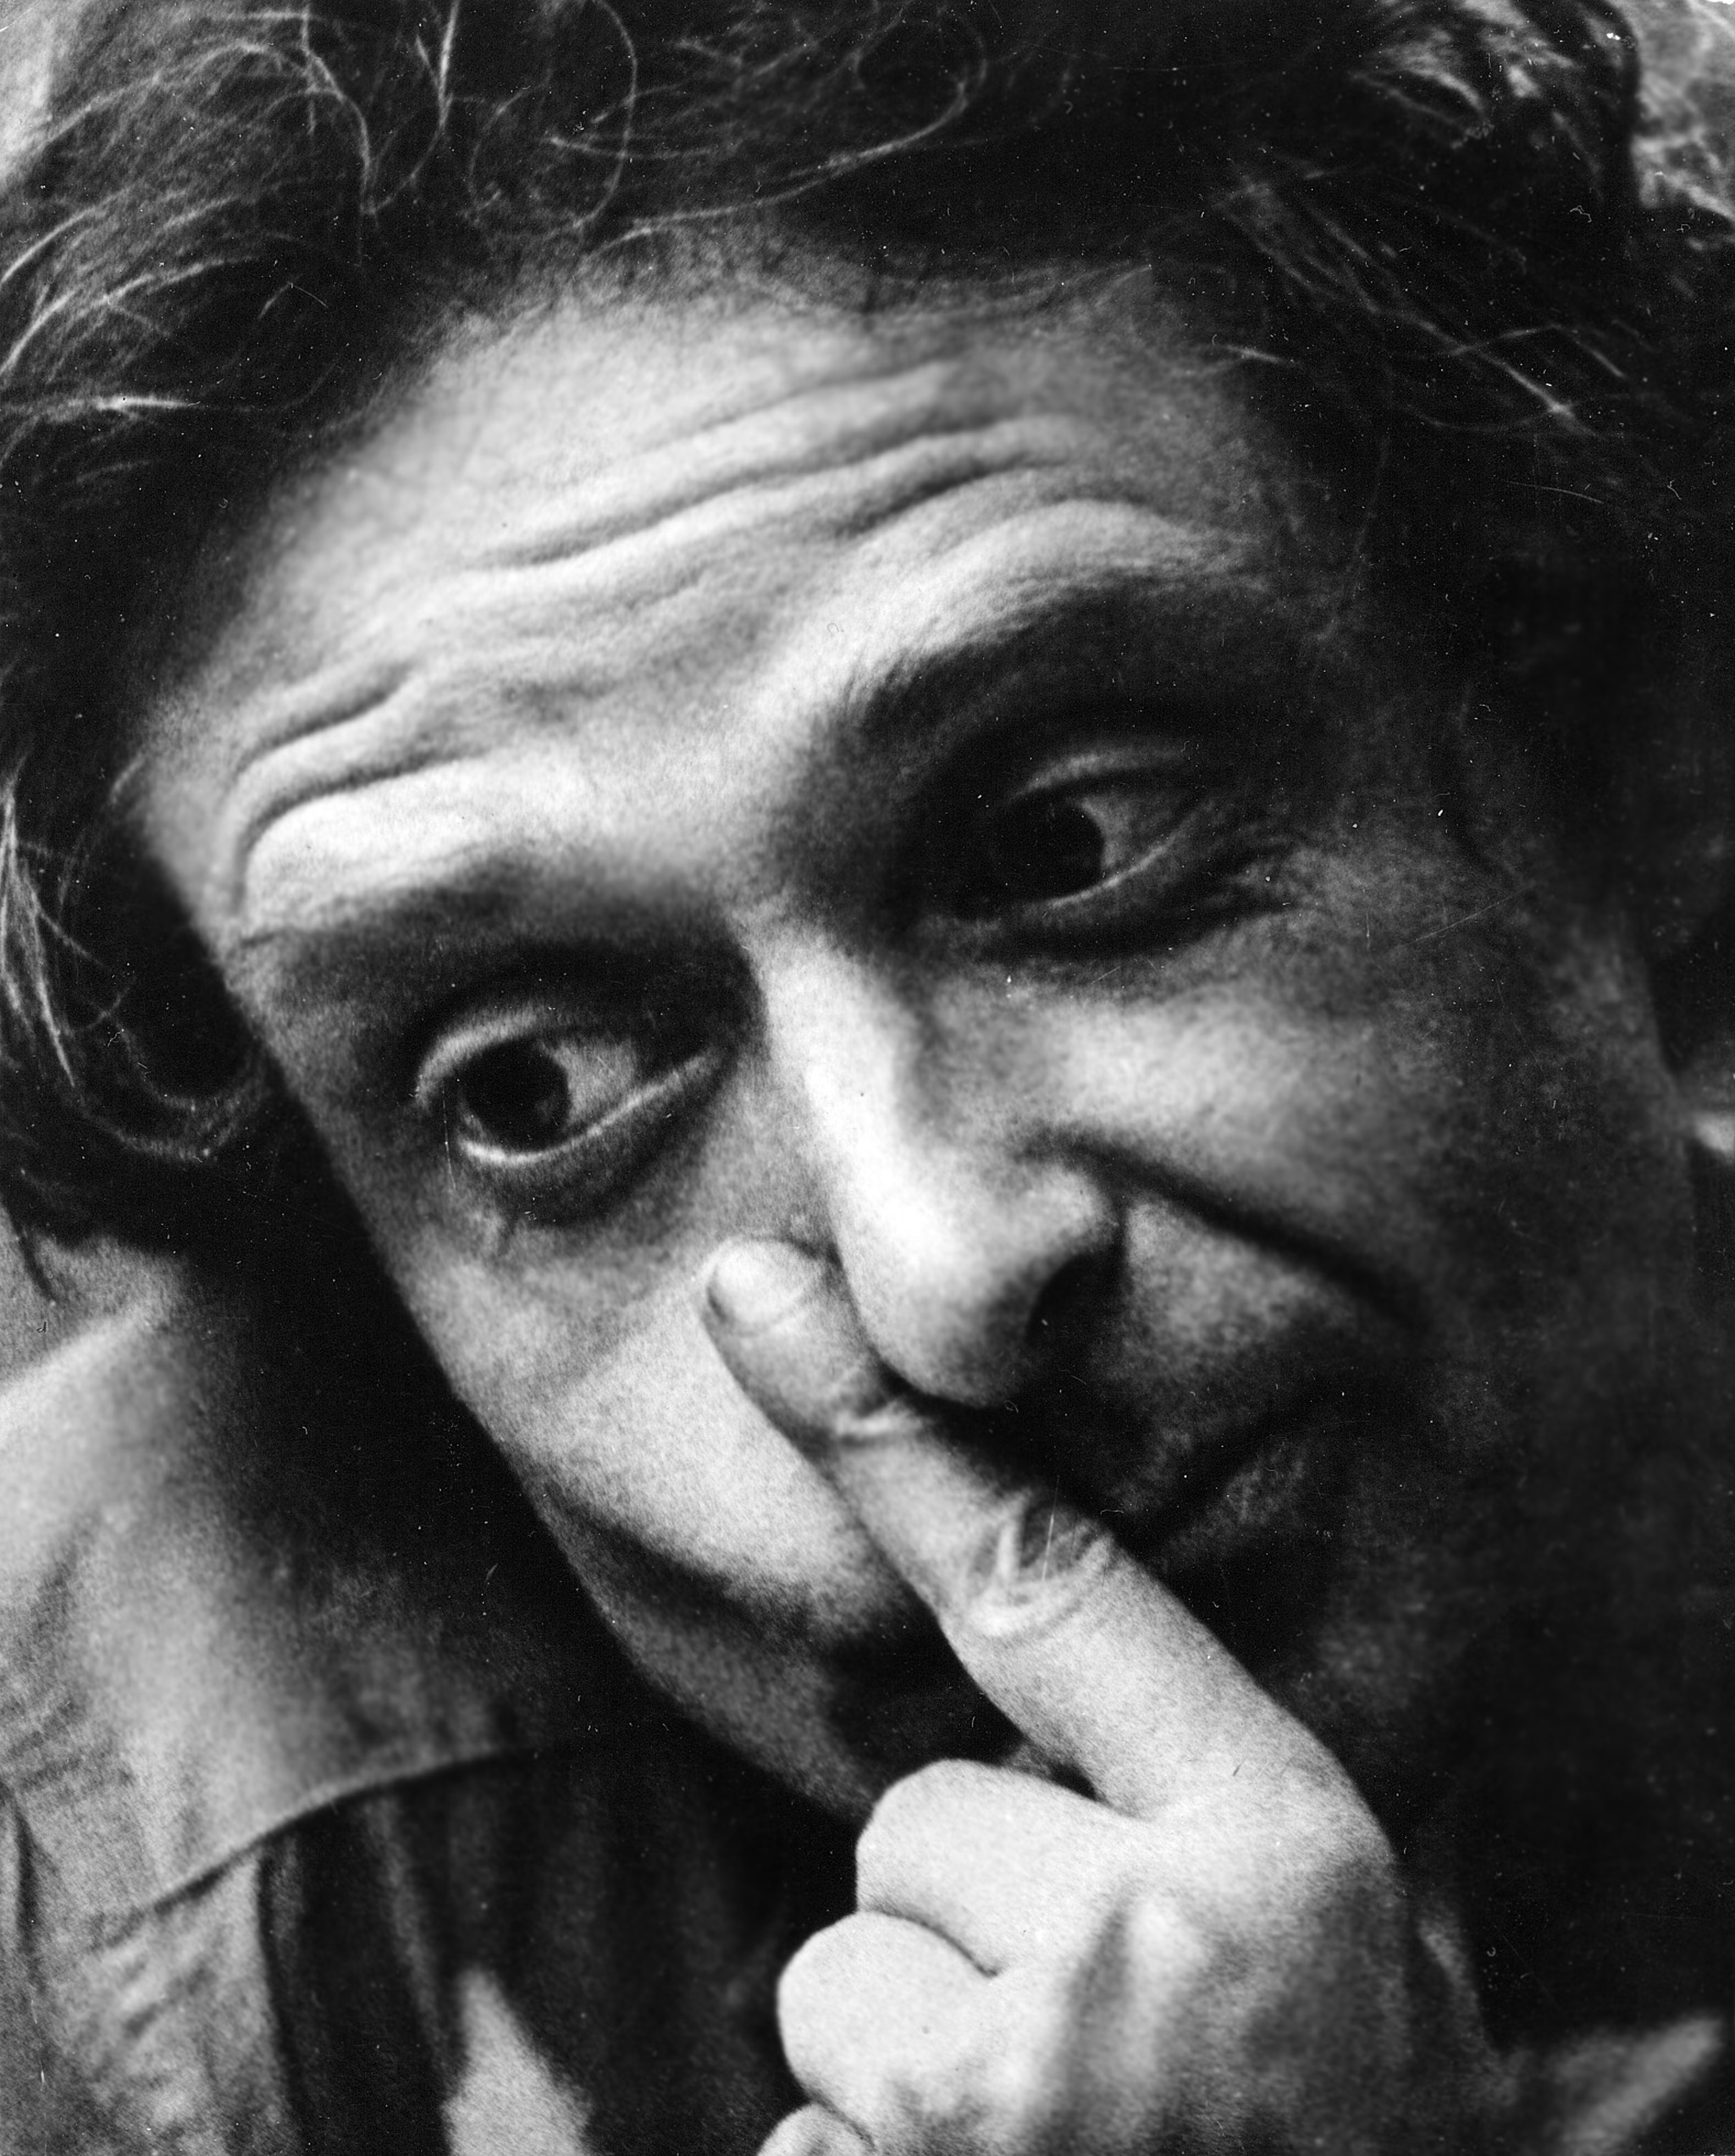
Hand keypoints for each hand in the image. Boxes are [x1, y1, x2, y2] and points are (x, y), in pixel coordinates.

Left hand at [703, 1239, 1505, 2155]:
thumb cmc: (1342, 2137)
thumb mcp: (1345, 1943)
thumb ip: (1202, 1801)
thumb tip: (1037, 1707)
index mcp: (1266, 1845)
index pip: (1039, 1583)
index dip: (886, 1429)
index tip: (755, 1297)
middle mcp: (1133, 1949)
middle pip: (909, 1826)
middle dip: (961, 1920)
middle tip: (1089, 2033)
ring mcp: (1007, 2101)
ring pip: (838, 1984)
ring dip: (906, 2060)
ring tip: (1047, 2139)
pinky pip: (801, 2134)